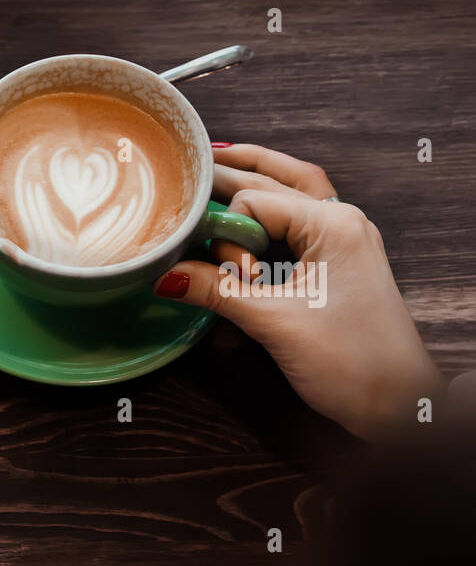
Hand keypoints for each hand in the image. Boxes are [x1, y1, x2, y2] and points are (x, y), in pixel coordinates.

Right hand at [152, 144, 444, 440]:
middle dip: (236, 173)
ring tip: (222, 166)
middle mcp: (341, 223)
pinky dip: (268, 224)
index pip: (256, 202)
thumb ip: (218, 292)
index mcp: (333, 224)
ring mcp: (343, 244)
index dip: (228, 235)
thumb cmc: (352, 362)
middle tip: (195, 162)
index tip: (229, 277)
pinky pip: (296, 232)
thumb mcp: (274, 323)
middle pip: (279, 180)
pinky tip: (248, 219)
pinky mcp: (338, 268)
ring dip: (257, 187)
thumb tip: (167, 275)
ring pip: (292, 198)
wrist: (398, 403)